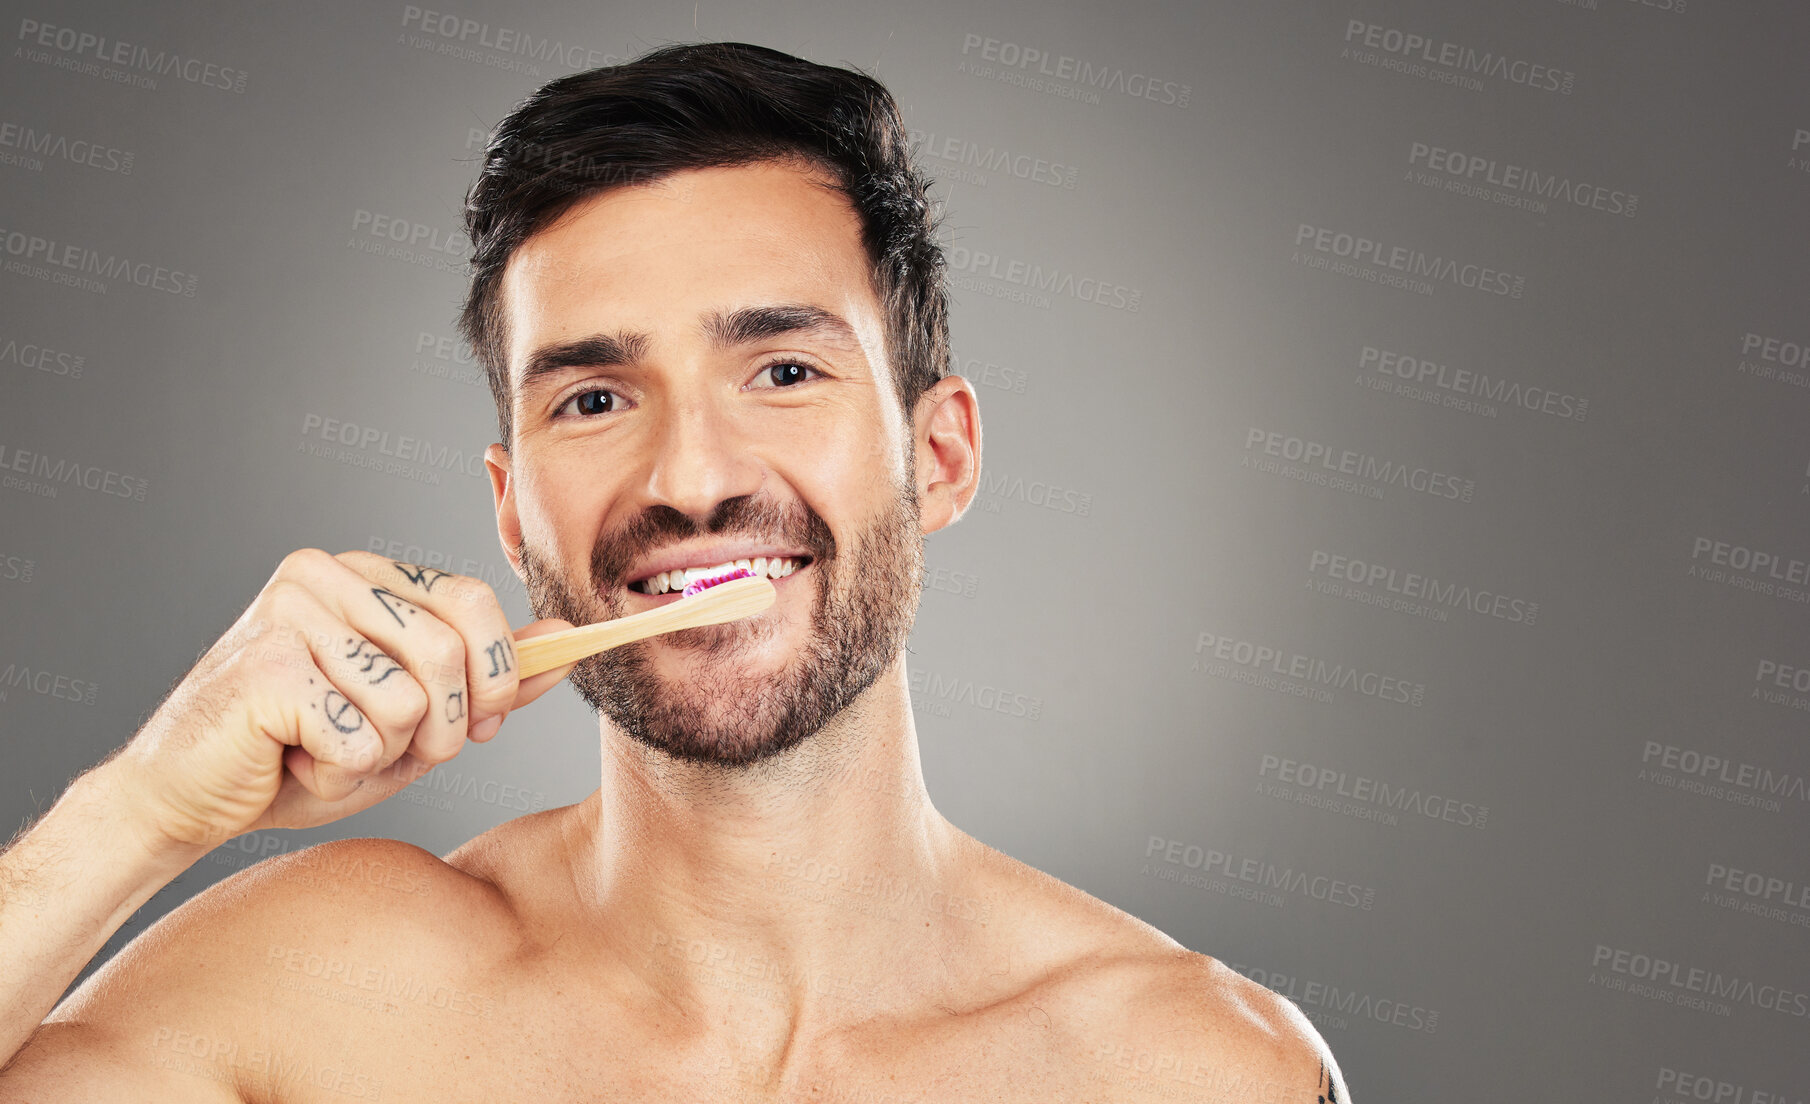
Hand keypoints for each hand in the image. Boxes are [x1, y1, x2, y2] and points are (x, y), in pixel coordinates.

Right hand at [105, 549, 575, 853]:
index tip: (482, 724)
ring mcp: (289, 612)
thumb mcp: (416, 720)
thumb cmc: (303, 754)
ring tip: (333, 751)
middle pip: (451, 648)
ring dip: (387, 752)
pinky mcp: (264, 664)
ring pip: (409, 698)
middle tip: (405, 752)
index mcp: (366, 575)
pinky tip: (296, 760)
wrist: (190, 797)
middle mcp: (326, 574)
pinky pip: (360, 734)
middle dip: (450, 724)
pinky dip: (341, 771)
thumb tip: (566, 643)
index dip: (498, 675)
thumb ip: (490, 680)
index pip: (475, 601)